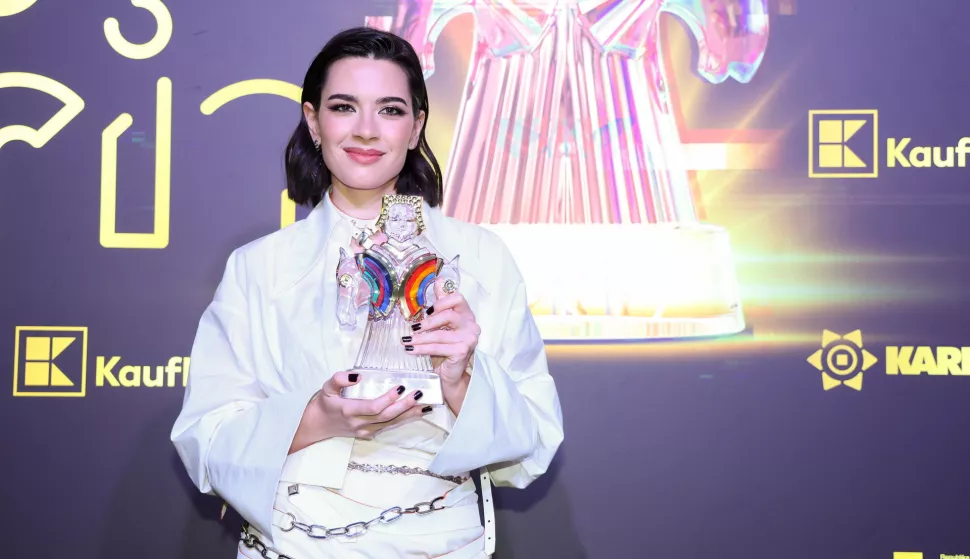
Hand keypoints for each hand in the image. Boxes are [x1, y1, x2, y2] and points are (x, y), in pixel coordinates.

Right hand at [291, 372, 430, 451]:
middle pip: (386, 416)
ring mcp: (365, 431)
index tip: (400, 386)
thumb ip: (339, 379)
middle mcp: (359, 424)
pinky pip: (389, 427)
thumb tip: (357, 375)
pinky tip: (417, 413)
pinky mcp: (368, 434)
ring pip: (391, 423)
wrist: (316, 426)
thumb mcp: (326, 387)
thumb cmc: (323, 403)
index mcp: (349, 411)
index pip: (374, 407)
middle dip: (405, 406)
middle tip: (419, 394)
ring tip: (426, 405)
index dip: (388, 398)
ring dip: (409, 414)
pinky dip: (404, 419)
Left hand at [403, 277, 479, 384]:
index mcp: (467, 314)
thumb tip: (439, 280)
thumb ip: (441, 304)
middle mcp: (471, 325)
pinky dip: (422, 349)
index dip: (441, 302)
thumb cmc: (446, 347)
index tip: (427, 310)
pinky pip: (438, 347)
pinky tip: (411, 349)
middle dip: (427, 323)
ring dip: (420, 338)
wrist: (452, 373)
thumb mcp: (442, 324)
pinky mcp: (463, 351)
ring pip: (440, 334)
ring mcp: (469, 339)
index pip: (458, 298)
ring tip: (406, 340)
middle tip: (413, 328)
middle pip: (448, 316)